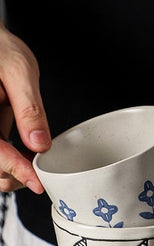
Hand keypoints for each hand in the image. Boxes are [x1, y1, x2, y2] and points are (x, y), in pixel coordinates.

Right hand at [0, 23, 49, 192]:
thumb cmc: (0, 48)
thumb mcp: (19, 70)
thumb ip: (29, 109)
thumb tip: (39, 145)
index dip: (14, 168)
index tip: (36, 182)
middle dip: (15, 175)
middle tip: (41, 177)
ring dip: (13, 173)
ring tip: (36, 169)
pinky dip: (12, 162)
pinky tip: (28, 157)